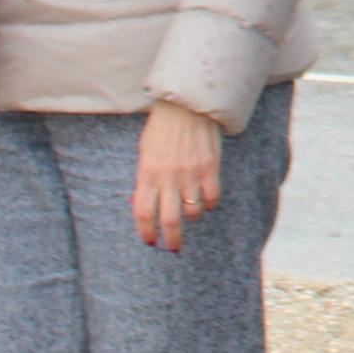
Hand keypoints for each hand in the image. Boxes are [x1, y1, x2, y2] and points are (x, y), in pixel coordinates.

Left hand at [132, 100, 226, 252]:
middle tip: (174, 247)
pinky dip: (209, 204)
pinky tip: (207, 201)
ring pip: (192, 211)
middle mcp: (168, 177)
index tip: (151, 241)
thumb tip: (142, 202)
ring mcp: (190, 173)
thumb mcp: (145, 151)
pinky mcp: (210, 167)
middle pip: (169, 220)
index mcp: (148, 173)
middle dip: (172, 239)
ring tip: (191, 214)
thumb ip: (145, 177)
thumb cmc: (162, 127)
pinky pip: (211, 197)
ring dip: (192, 217)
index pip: (143, 212)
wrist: (187, 105)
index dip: (146, 231)